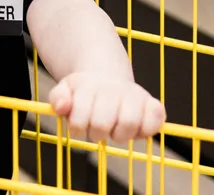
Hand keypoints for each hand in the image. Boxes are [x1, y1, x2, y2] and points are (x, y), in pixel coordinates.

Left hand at [48, 72, 165, 143]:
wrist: (105, 78)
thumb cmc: (84, 92)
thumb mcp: (65, 90)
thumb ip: (58, 98)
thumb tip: (62, 106)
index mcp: (90, 87)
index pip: (80, 121)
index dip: (77, 127)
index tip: (80, 121)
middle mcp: (115, 89)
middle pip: (102, 125)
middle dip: (96, 133)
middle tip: (98, 127)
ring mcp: (137, 96)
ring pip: (128, 125)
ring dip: (119, 135)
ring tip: (115, 128)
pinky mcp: (154, 105)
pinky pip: (155, 122)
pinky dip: (145, 130)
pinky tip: (135, 128)